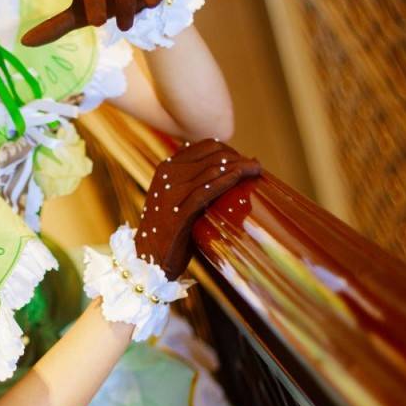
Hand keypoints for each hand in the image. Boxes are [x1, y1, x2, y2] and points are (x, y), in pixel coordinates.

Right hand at [137, 140, 261, 279]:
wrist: (149, 259)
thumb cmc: (172, 230)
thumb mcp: (181, 199)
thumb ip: (199, 183)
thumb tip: (237, 168)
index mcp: (168, 167)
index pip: (206, 146)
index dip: (231, 150)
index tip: (245, 162)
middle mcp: (167, 175)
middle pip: (213, 154)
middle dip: (239, 157)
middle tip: (256, 168)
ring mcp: (171, 193)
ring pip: (213, 169)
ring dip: (239, 166)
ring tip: (257, 171)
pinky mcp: (178, 213)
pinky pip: (206, 190)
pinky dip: (226, 181)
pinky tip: (240, 179)